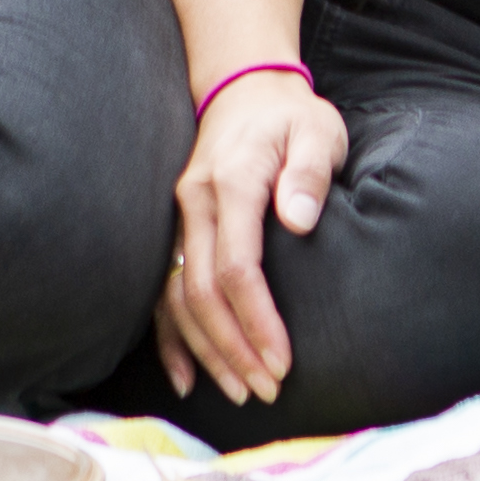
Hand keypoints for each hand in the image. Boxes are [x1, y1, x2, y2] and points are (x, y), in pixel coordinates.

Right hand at [159, 71, 347, 410]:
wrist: (245, 88)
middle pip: (201, 293)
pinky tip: (186, 376)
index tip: (282, 361)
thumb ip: (310, 172)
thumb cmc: (290, 116)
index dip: (256, 320)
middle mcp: (194, 205)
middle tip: (267, 391)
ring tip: (239, 392)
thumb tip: (300, 221)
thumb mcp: (316, 130)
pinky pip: (163, 292)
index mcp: (230, 183)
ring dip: (206, 351)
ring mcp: (179, 219)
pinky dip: (171, 337)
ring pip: (178, 299)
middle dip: (233, 348)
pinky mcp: (177, 231)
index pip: (236, 268)